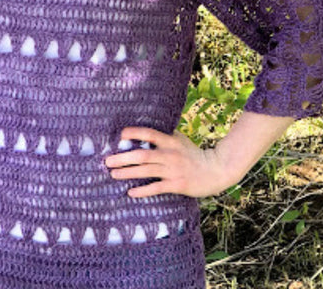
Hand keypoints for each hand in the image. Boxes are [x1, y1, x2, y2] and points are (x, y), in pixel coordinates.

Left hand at [104, 126, 242, 198]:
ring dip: (128, 173)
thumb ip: (165, 135)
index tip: (120, 135)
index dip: (134, 133)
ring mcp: (173, 170)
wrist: (216, 170)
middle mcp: (170, 154)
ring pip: (146, 171)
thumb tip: (146, 131)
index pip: (150, 133)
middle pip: (142, 154)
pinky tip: (130, 192)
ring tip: (113, 174)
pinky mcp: (177, 184)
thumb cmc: (194, 154)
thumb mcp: (180, 140)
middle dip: (123, 158)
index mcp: (170, 140)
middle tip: (107, 161)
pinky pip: (156, 188)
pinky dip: (142, 190)